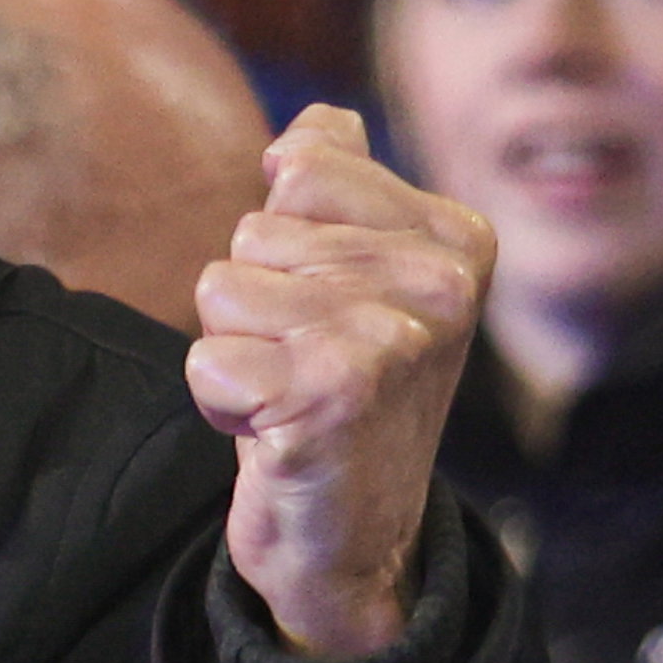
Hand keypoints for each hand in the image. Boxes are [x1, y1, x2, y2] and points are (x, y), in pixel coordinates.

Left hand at [187, 107, 488, 661]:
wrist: (354, 538)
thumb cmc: (339, 396)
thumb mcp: (350, 283)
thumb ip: (336, 191)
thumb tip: (313, 124)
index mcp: (454, 237)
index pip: (299, 173)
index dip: (282, 248)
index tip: (324, 315)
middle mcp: (440, 281)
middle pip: (253, 235)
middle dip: (253, 307)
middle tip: (305, 369)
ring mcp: (394, 337)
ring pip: (223, 290)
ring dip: (235, 351)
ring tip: (291, 398)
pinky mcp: (334, 394)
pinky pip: (207, 356)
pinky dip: (219, 401)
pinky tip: (273, 434)